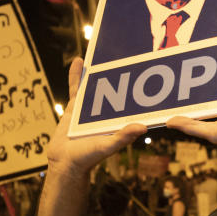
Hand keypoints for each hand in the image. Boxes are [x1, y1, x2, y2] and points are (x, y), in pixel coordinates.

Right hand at [45, 58, 145, 173]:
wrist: (64, 162)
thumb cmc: (88, 158)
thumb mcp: (107, 146)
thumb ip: (123, 137)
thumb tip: (142, 127)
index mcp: (118, 120)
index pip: (133, 103)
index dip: (142, 90)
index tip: (151, 74)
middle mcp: (106, 112)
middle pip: (115, 89)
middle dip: (122, 74)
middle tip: (130, 55)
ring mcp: (90, 108)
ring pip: (96, 85)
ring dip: (100, 71)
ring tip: (105, 53)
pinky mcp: (75, 107)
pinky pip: (76, 88)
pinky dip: (77, 75)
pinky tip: (78, 61)